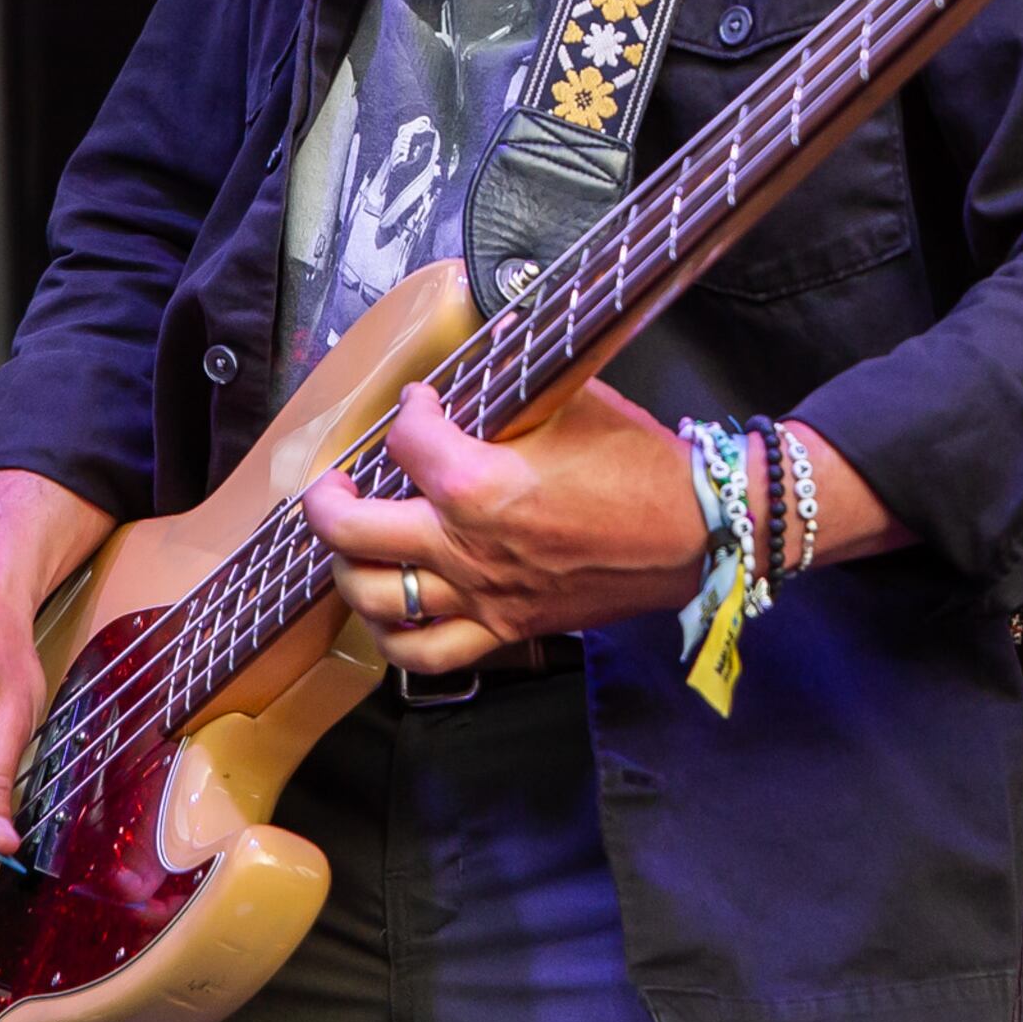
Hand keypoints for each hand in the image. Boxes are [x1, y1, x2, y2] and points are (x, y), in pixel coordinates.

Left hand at [302, 381, 712, 673]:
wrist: (696, 531)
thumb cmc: (639, 464)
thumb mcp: (572, 400)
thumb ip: (508, 390)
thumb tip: (474, 367)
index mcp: (480, 484)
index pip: (406, 441)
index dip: (409, 411)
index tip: (421, 403)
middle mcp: (467, 548)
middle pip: (351, 530)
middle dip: (327, 498)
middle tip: (332, 483)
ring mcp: (483, 597)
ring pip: (374, 599)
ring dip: (347, 567)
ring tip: (352, 544)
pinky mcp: (505, 628)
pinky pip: (426, 654)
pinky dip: (394, 637)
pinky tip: (390, 611)